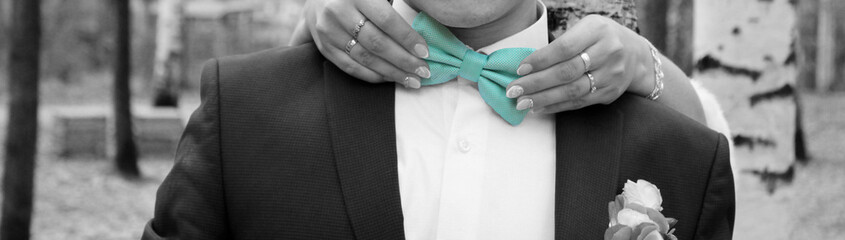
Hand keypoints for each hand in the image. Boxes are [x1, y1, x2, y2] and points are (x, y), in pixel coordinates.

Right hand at [289, 0, 430, 87]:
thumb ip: (393, 6)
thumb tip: (420, 27)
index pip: (386, 20)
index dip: (407, 38)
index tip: (425, 52)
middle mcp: (339, 12)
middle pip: (376, 43)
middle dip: (403, 60)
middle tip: (424, 71)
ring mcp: (328, 31)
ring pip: (364, 58)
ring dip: (392, 72)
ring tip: (412, 80)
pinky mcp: (324, 47)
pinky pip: (350, 67)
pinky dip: (372, 76)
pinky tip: (390, 79)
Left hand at [506, 15, 655, 113]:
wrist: (636, 54)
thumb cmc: (600, 39)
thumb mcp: (586, 29)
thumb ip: (562, 43)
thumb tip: (528, 64)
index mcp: (597, 30)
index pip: (565, 48)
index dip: (540, 60)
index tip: (520, 69)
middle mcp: (608, 52)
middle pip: (567, 71)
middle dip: (536, 83)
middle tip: (513, 90)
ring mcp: (611, 75)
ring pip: (572, 90)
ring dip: (543, 98)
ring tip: (522, 102)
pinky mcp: (610, 93)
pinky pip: (579, 102)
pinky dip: (557, 106)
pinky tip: (539, 107)